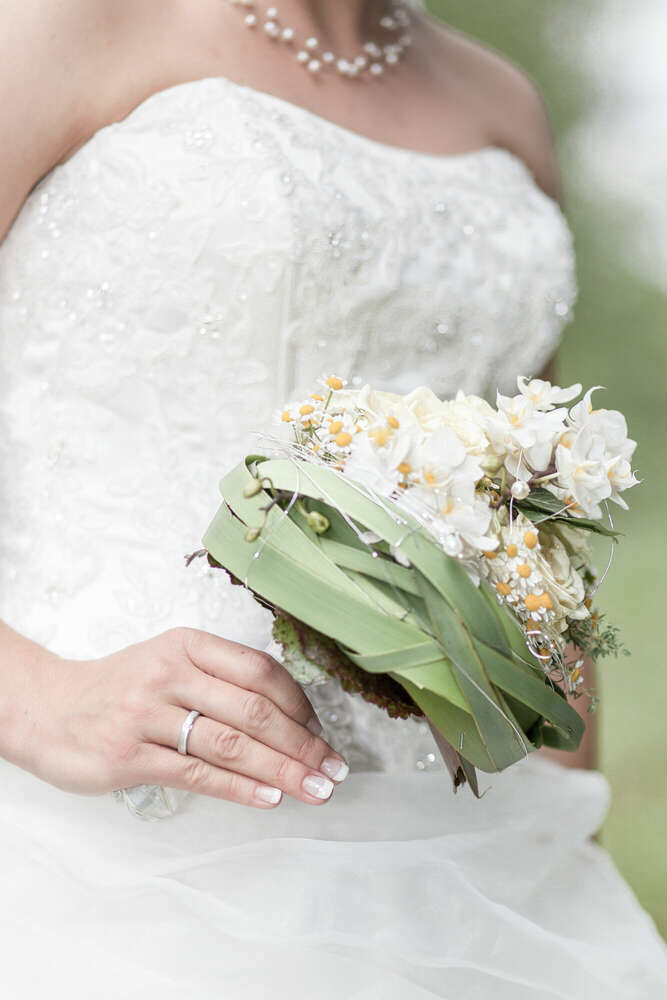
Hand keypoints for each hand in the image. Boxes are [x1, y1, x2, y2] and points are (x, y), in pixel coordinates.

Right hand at [16, 627, 348, 808]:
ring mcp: (147, 714)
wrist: (48, 708)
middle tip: (333, 769)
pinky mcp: (129, 755)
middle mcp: (169, 673)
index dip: (300, 704)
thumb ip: (220, 681)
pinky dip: (239, 788)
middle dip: (302, 744)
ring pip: (231, 744)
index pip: (260, 670)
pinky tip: (270, 798)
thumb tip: (291, 718)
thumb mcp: (169, 664)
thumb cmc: (122, 688)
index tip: (322, 732)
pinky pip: (196, 775)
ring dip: (282, 771)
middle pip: (254, 710)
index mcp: (188, 645)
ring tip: (315, 789)